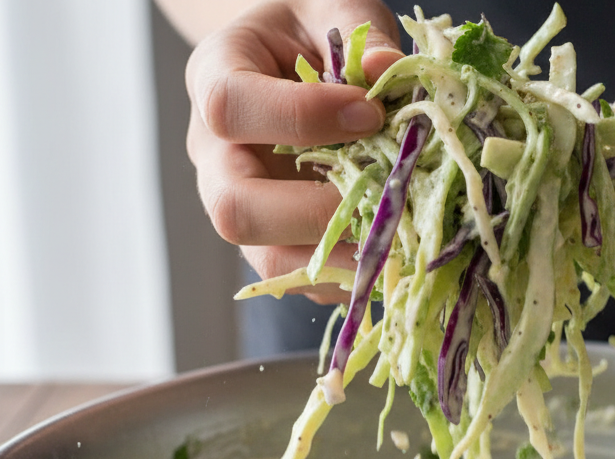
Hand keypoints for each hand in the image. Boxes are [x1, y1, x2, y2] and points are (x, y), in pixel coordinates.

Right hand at [184, 1, 404, 302]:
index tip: (369, 112)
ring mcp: (241, 202)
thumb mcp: (333, 6)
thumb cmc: (311, 28)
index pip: (231, 109)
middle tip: (383, 195)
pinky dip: (353, 272)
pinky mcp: (275, 238)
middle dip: (314, 212)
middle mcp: (215, 152)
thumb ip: (360, 31)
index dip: (300, 118)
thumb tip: (388, 72)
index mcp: (215, 78)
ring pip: (266, 257)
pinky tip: (396, 247)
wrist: (292, 56)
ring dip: (338, 257)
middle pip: (232, 208)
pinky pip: (304, 276)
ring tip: (399, 235)